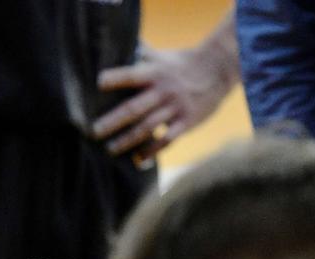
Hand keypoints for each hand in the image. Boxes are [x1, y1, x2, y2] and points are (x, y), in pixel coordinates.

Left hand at [93, 43, 236, 162]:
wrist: (219, 69)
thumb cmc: (183, 63)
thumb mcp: (162, 56)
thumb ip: (141, 54)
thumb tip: (122, 43)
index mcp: (155, 74)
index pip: (131, 75)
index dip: (115, 79)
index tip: (98, 83)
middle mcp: (163, 92)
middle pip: (134, 108)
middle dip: (113, 121)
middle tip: (94, 131)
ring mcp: (175, 108)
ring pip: (147, 127)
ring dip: (127, 140)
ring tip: (110, 149)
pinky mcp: (186, 122)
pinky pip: (167, 140)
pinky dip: (152, 151)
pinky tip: (138, 159)